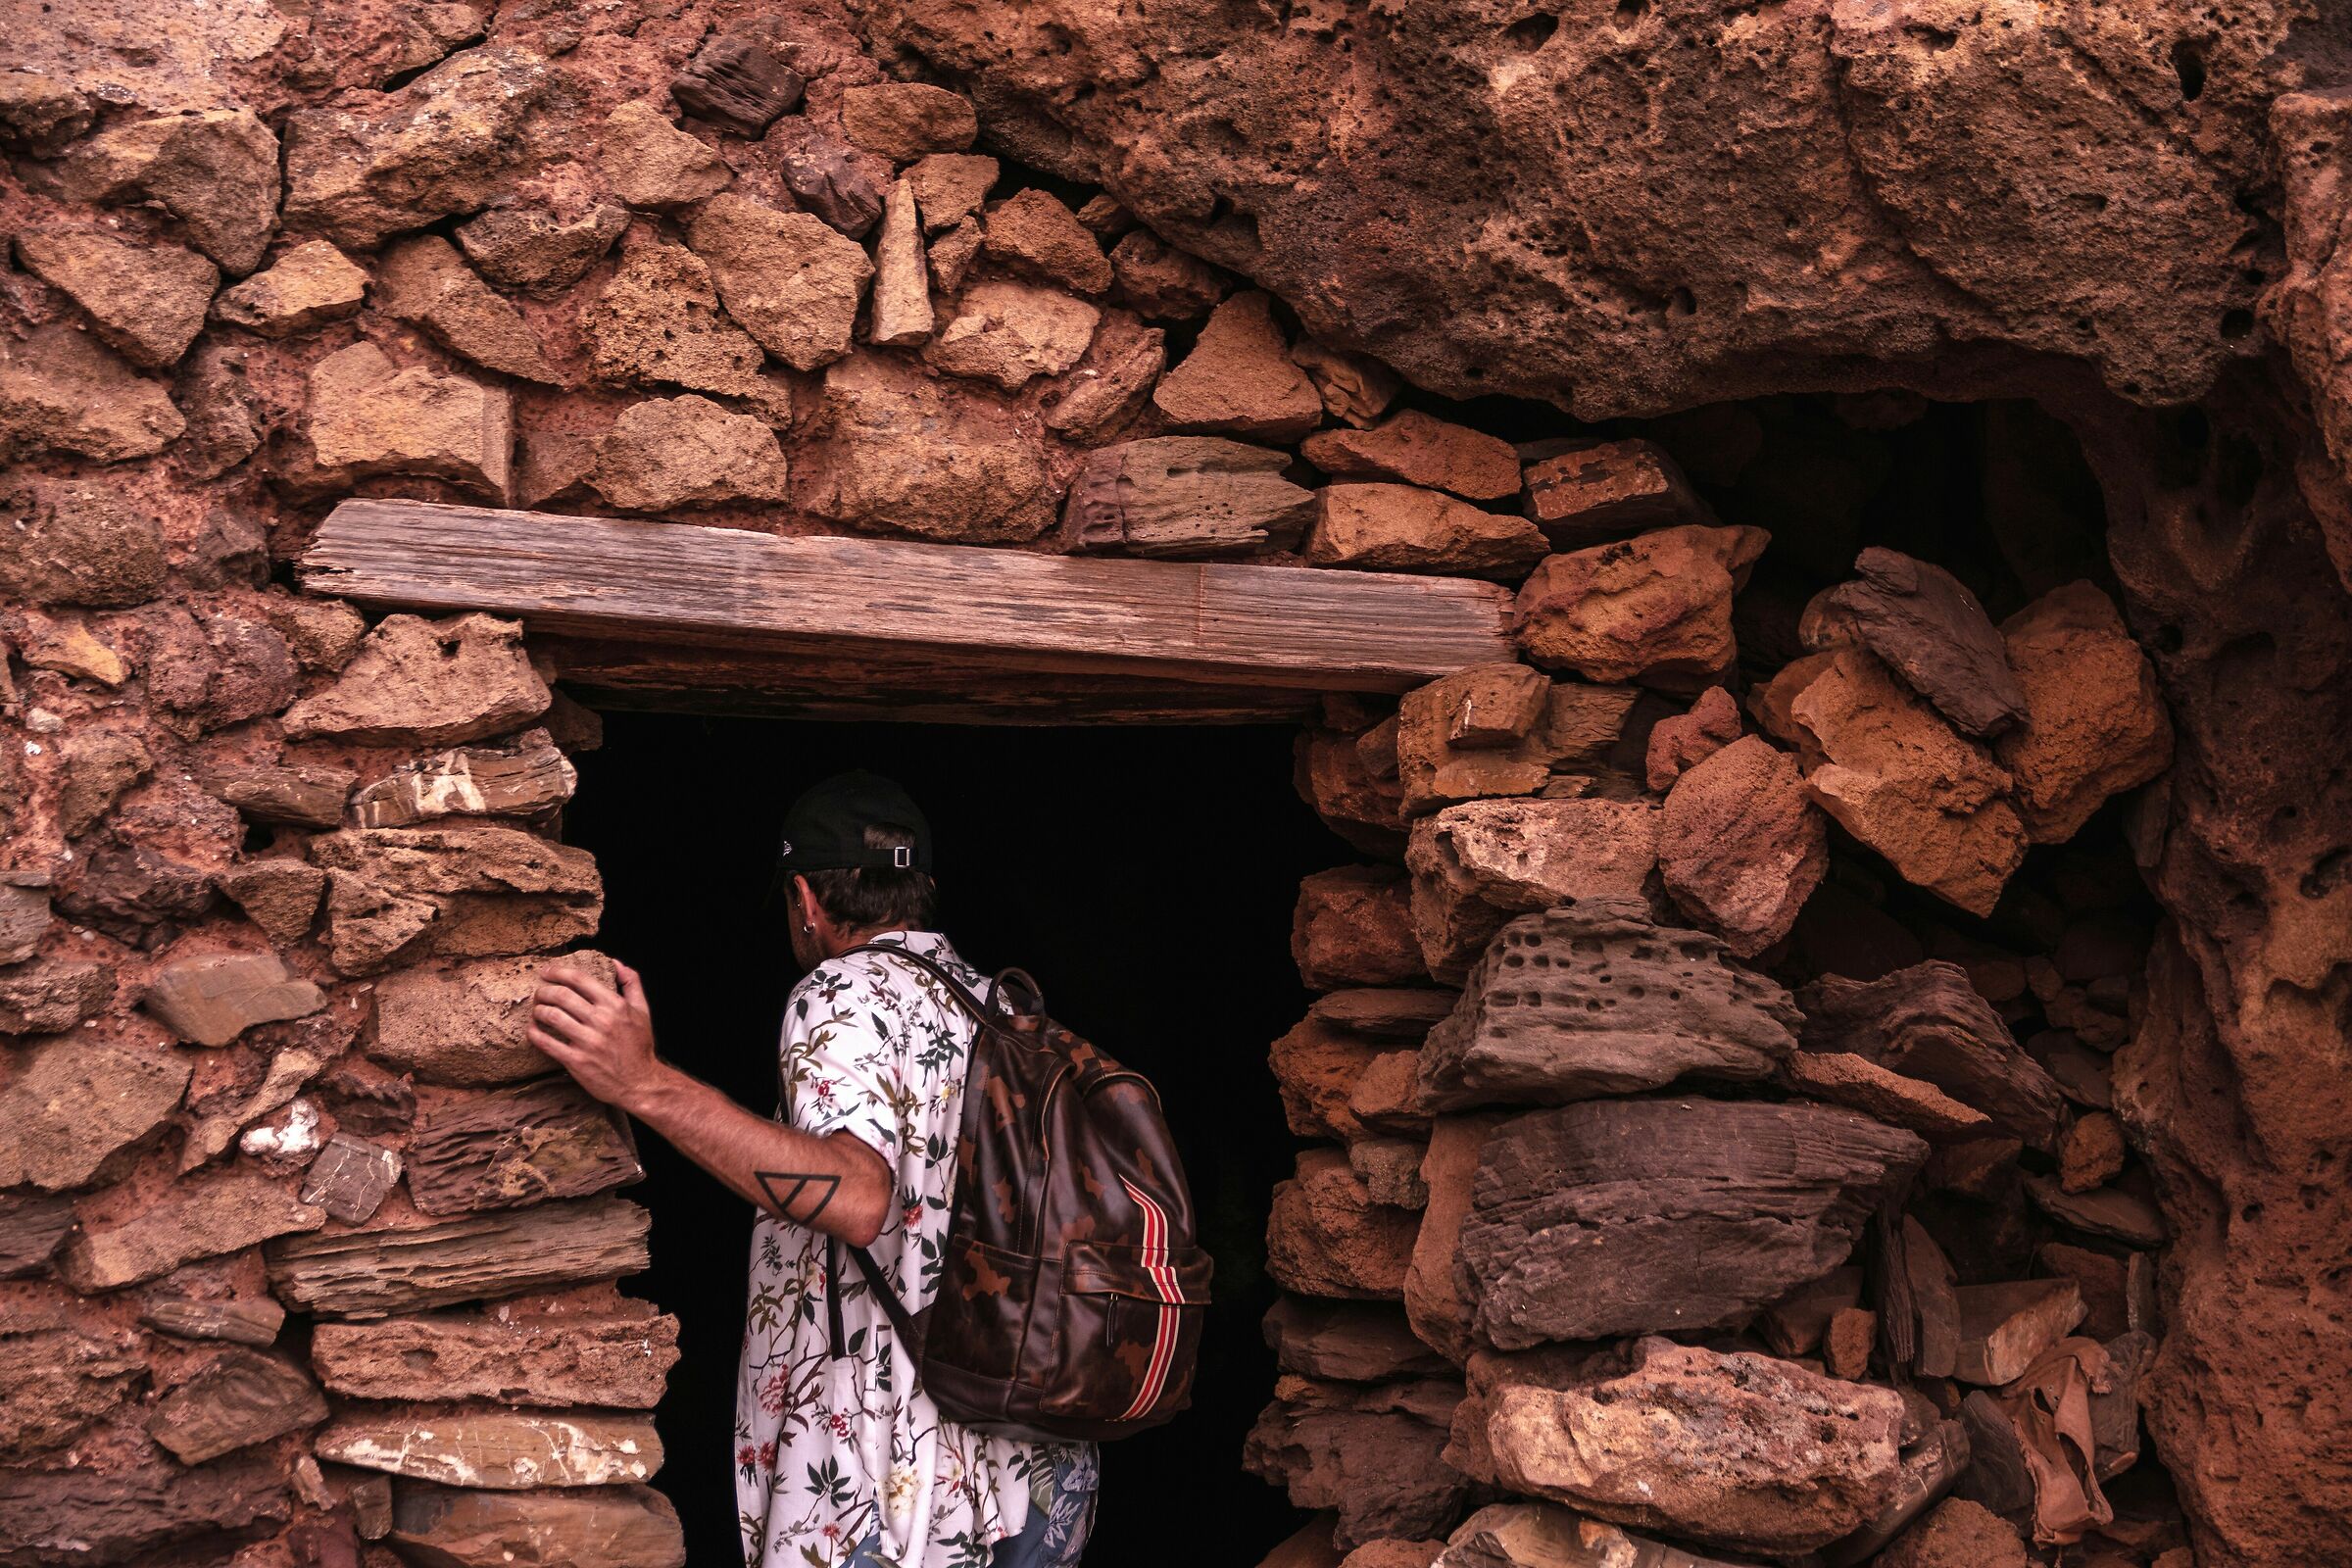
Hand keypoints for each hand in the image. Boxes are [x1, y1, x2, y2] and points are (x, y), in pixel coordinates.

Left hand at [530, 961, 662, 1113]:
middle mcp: (601, 1021)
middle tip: (539, 993)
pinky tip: (532, 1030)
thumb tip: (616, 963)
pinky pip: (547, 1043)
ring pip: (552, 1016)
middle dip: (544, 991)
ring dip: (538, 1010)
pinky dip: (534, 1034)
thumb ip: (632, 983)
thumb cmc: (639, 1046)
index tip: (547, 971)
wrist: (639, 1083)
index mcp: (616, 1005)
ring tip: (537, 1010)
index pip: (580, 979)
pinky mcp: (576, 1061)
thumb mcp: (643, 1011)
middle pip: (561, 995)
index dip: (558, 972)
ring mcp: (588, 1041)